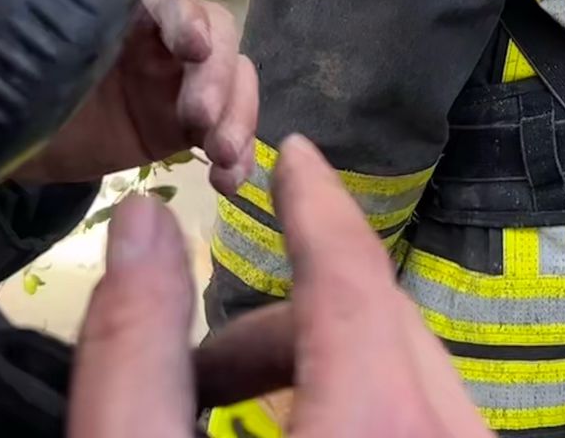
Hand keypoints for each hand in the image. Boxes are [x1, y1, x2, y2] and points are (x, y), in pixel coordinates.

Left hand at [10, 0, 256, 193]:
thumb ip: (35, 27)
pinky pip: (225, 128)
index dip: (184, 12)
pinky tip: (228, 183)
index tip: (192, 47)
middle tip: (200, 118)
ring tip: (224, 157)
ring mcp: (177, 76)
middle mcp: (161, 29)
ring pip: (232, 78)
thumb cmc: (6, 84)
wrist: (1, 143)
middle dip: (216, 73)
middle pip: (214, 33)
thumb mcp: (15, 50)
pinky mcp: (184, 122)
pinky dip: (236, 155)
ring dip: (238, 114)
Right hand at [68, 135, 489, 437]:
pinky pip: (430, 424)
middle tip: (200, 370)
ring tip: (233, 409)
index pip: (353, 270)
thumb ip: (134, 357)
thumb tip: (146, 221)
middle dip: (290, 318)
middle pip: (383, 324)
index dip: (315, 202)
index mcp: (375, 423)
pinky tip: (303, 435)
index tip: (292, 155)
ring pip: (413, 376)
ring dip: (329, 368)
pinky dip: (371, 412)